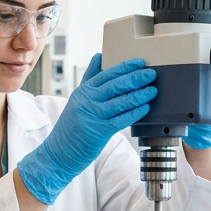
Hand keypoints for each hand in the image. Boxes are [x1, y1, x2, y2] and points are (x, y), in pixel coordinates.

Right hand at [18, 54, 155, 204]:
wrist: (58, 153)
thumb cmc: (71, 127)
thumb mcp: (77, 99)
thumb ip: (89, 78)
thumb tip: (98, 56)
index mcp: (83, 92)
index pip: (106, 74)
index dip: (124, 67)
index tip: (139, 62)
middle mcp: (86, 101)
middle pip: (115, 86)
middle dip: (135, 78)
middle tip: (151, 73)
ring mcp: (91, 116)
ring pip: (120, 102)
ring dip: (139, 95)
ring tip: (152, 90)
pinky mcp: (98, 132)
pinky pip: (121, 120)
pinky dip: (134, 113)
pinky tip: (145, 108)